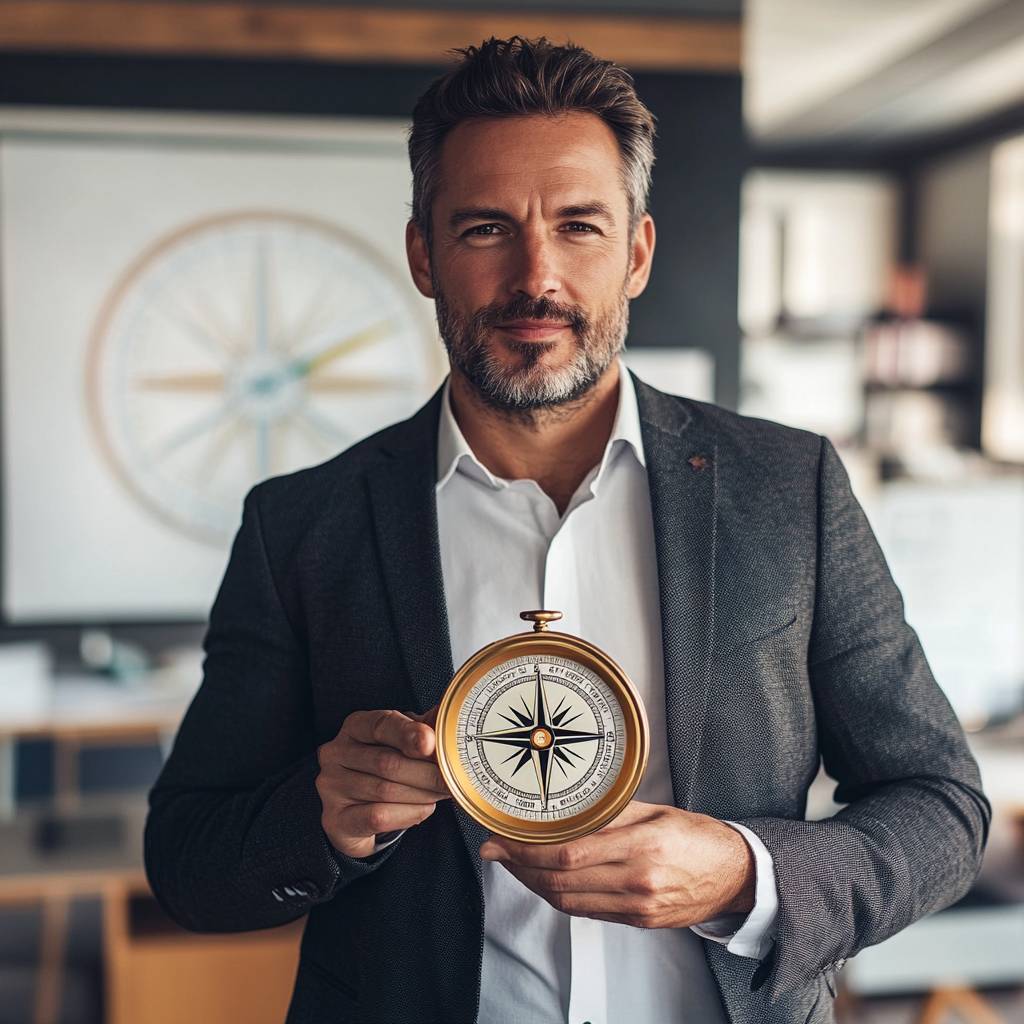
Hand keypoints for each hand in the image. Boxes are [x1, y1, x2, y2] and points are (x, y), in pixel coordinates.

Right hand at [316, 705, 448, 858]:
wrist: (358, 812)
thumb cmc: (383, 766)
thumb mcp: (402, 740)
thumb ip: (423, 728)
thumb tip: (446, 719)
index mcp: (356, 726)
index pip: (381, 725)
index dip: (407, 733)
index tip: (430, 742)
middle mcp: (336, 753)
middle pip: (387, 762)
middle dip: (426, 773)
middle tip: (450, 779)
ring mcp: (332, 787)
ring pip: (385, 791)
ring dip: (422, 794)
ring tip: (439, 794)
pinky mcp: (336, 819)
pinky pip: (378, 817)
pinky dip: (408, 813)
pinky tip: (422, 809)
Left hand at [478, 800, 754, 927]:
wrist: (735, 874)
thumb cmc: (697, 836)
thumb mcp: (655, 811)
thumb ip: (610, 813)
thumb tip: (564, 811)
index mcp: (641, 847)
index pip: (569, 852)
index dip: (528, 849)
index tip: (504, 837)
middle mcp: (637, 881)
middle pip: (561, 880)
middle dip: (520, 866)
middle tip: (496, 850)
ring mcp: (637, 907)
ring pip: (568, 901)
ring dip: (533, 884)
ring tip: (514, 864)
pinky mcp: (639, 922)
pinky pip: (587, 911)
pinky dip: (559, 897)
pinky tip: (545, 881)